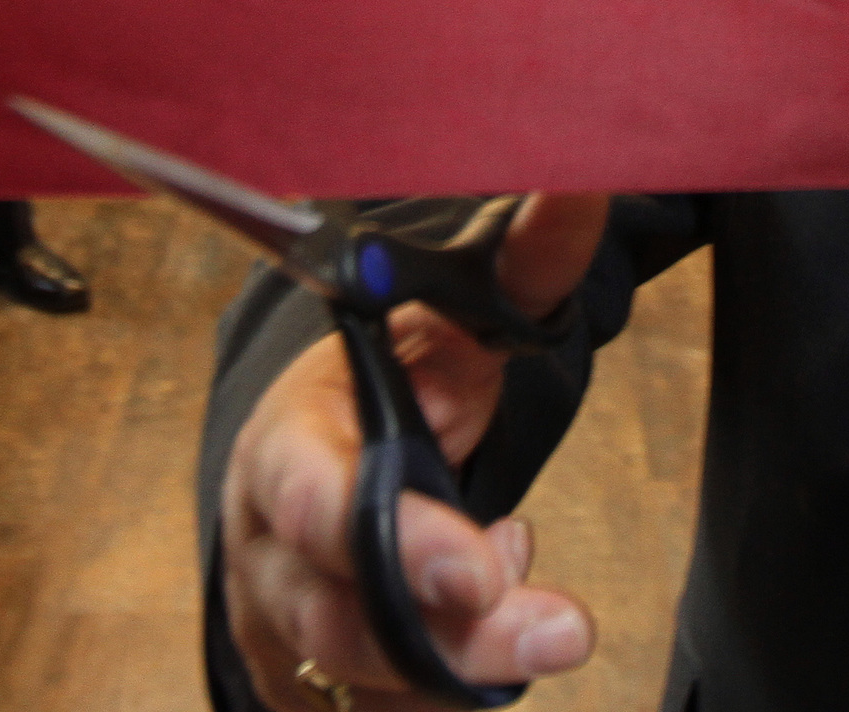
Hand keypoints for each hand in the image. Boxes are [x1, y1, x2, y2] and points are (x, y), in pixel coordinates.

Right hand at [224, 194, 610, 708]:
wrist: (320, 463)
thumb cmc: (382, 393)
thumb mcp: (444, 326)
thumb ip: (520, 266)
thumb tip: (581, 188)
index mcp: (287, 446)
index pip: (314, 501)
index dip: (397, 541)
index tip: (488, 560)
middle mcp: (268, 551)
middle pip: (345, 617)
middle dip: (461, 634)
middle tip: (561, 630)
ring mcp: (280, 632)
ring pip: (366, 688)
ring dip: (468, 673)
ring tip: (548, 630)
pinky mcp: (305, 691)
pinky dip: (448, 705)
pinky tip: (490, 658)